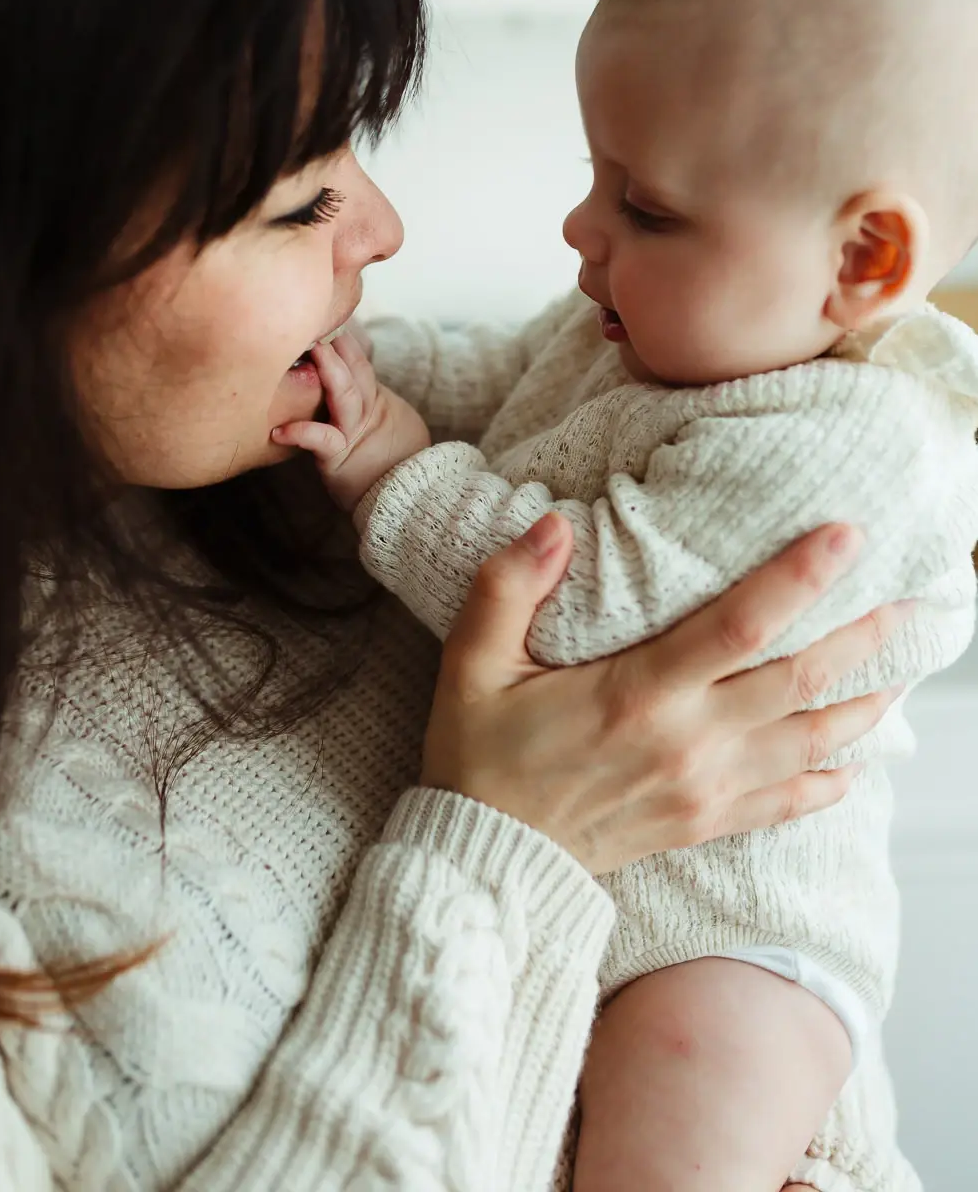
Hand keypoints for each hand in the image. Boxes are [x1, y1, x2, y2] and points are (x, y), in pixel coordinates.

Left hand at [272, 329, 428, 512]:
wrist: (403, 499)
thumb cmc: (386, 466)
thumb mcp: (385, 425)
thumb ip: (364, 402)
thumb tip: (343, 380)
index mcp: (375, 402)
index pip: (361, 364)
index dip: (346, 343)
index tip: (328, 321)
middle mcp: (368, 412)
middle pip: (357, 372)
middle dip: (339, 346)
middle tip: (319, 321)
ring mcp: (354, 432)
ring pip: (345, 396)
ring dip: (329, 372)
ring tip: (312, 349)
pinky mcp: (340, 456)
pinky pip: (322, 440)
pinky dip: (302, 433)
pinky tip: (280, 431)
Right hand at [422, 514, 905, 873]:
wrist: (486, 862)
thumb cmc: (479, 757)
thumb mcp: (472, 665)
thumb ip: (509, 587)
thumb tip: (553, 522)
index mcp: (638, 695)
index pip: (741, 624)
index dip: (799, 577)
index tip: (846, 536)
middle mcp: (688, 742)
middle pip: (801, 681)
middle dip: (863, 637)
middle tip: (910, 601)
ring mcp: (705, 790)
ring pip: (811, 742)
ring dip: (864, 703)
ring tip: (901, 667)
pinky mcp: (704, 823)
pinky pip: (789, 803)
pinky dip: (832, 778)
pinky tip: (857, 757)